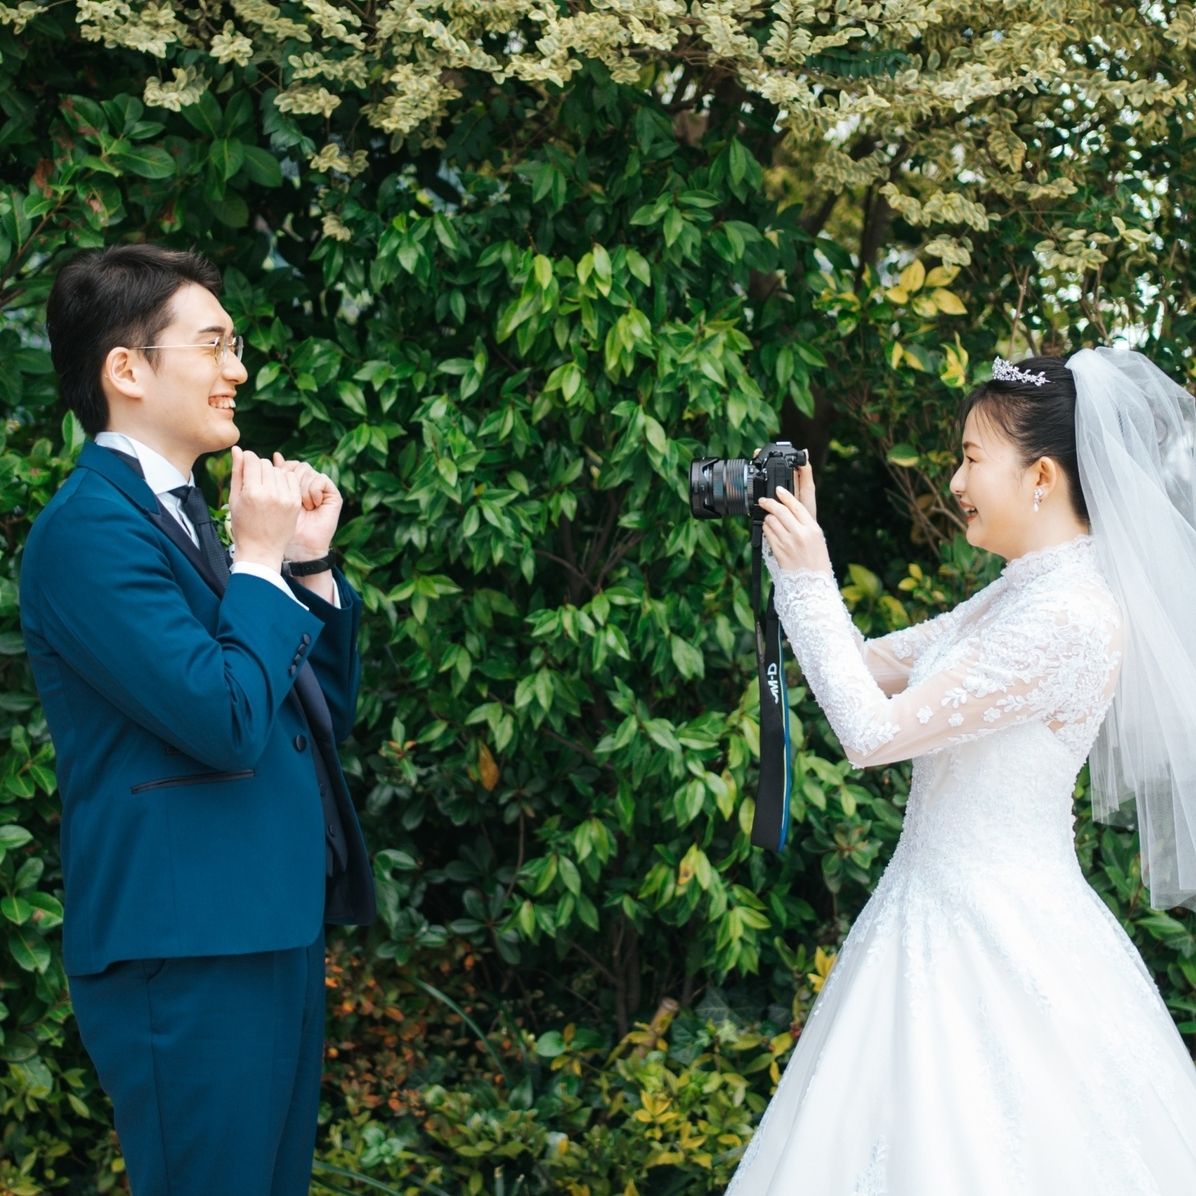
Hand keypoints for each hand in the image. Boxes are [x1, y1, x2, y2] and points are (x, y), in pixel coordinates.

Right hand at [228, 446, 301, 571]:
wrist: (262, 549)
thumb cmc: (243, 525)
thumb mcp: (235, 499)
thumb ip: (237, 472)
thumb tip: (238, 449)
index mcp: (252, 493)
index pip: (253, 459)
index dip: (247, 460)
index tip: (246, 467)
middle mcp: (271, 494)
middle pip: (266, 464)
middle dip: (259, 468)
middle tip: (255, 481)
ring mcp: (286, 499)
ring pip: (279, 470)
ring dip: (272, 474)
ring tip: (266, 488)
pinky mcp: (295, 503)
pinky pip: (291, 479)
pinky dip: (284, 481)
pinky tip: (277, 491)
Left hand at [270, 451, 342, 561]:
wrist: (299, 547)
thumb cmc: (280, 527)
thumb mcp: (269, 498)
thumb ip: (267, 477)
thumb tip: (272, 453)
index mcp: (292, 484)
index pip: (287, 465)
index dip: (280, 472)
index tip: (276, 488)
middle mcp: (308, 484)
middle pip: (298, 465)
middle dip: (290, 480)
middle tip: (290, 499)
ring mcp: (321, 489)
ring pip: (308, 471)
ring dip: (302, 488)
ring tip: (302, 506)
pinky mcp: (333, 495)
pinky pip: (321, 479)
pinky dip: (314, 490)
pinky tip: (312, 505)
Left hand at [759, 466, 831, 574]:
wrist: (812, 582)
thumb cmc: (816, 560)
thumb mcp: (817, 538)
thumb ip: (805, 523)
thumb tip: (789, 508)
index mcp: (812, 529)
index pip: (796, 506)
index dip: (786, 496)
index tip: (779, 490)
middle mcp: (800, 534)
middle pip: (781, 511)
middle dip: (770, 503)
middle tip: (764, 501)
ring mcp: (788, 543)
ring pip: (771, 521)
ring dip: (767, 517)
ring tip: (769, 519)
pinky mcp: (778, 551)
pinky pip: (767, 534)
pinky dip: (766, 529)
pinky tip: (768, 529)